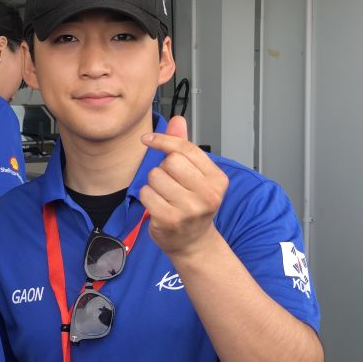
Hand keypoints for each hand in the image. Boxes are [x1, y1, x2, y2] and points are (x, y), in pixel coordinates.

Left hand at [138, 116, 229, 258]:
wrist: (193, 243)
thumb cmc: (193, 205)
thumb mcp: (195, 175)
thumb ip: (184, 147)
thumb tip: (178, 120)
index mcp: (217, 179)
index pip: (185, 148)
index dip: (163, 140)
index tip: (149, 139)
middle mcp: (208, 194)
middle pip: (170, 161)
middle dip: (163, 168)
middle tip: (170, 183)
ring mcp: (189, 209)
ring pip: (155, 176)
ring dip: (154, 184)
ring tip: (165, 196)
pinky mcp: (170, 220)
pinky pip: (145, 193)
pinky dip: (146, 197)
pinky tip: (157, 206)